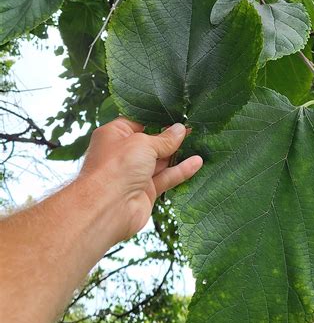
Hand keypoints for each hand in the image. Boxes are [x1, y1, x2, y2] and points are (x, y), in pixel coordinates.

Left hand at [79, 117, 202, 242]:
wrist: (107, 208)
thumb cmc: (116, 168)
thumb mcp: (143, 143)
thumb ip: (164, 138)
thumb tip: (179, 130)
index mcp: (114, 135)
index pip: (137, 122)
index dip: (156, 118)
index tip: (176, 114)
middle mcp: (123, 153)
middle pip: (151, 141)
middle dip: (170, 136)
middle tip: (192, 127)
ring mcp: (134, 173)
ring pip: (160, 160)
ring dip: (178, 153)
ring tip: (198, 140)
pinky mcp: (146, 190)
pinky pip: (166, 177)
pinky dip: (181, 170)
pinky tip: (197, 162)